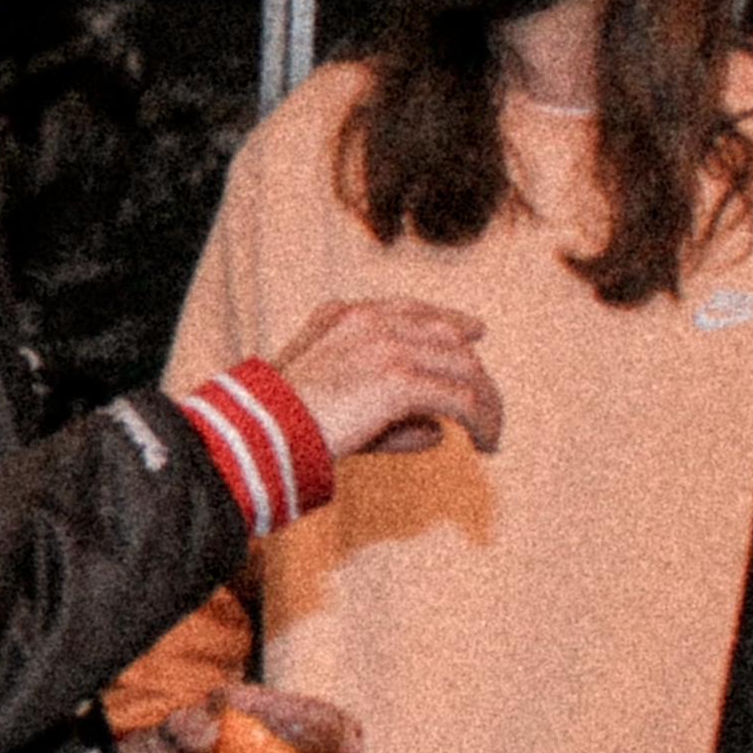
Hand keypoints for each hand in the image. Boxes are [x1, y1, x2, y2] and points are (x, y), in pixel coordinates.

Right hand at [265, 295, 502, 461]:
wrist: (262, 430)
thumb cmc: (282, 423)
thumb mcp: (330, 401)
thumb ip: (385, 411)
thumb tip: (436, 432)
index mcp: (345, 316)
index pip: (412, 309)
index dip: (449, 320)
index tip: (473, 333)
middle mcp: (371, 322)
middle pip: (446, 336)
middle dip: (473, 371)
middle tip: (489, 405)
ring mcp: (387, 346)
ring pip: (462, 367)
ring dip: (484, 401)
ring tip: (490, 433)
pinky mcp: (400, 379)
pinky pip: (461, 398)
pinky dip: (482, 421)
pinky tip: (485, 442)